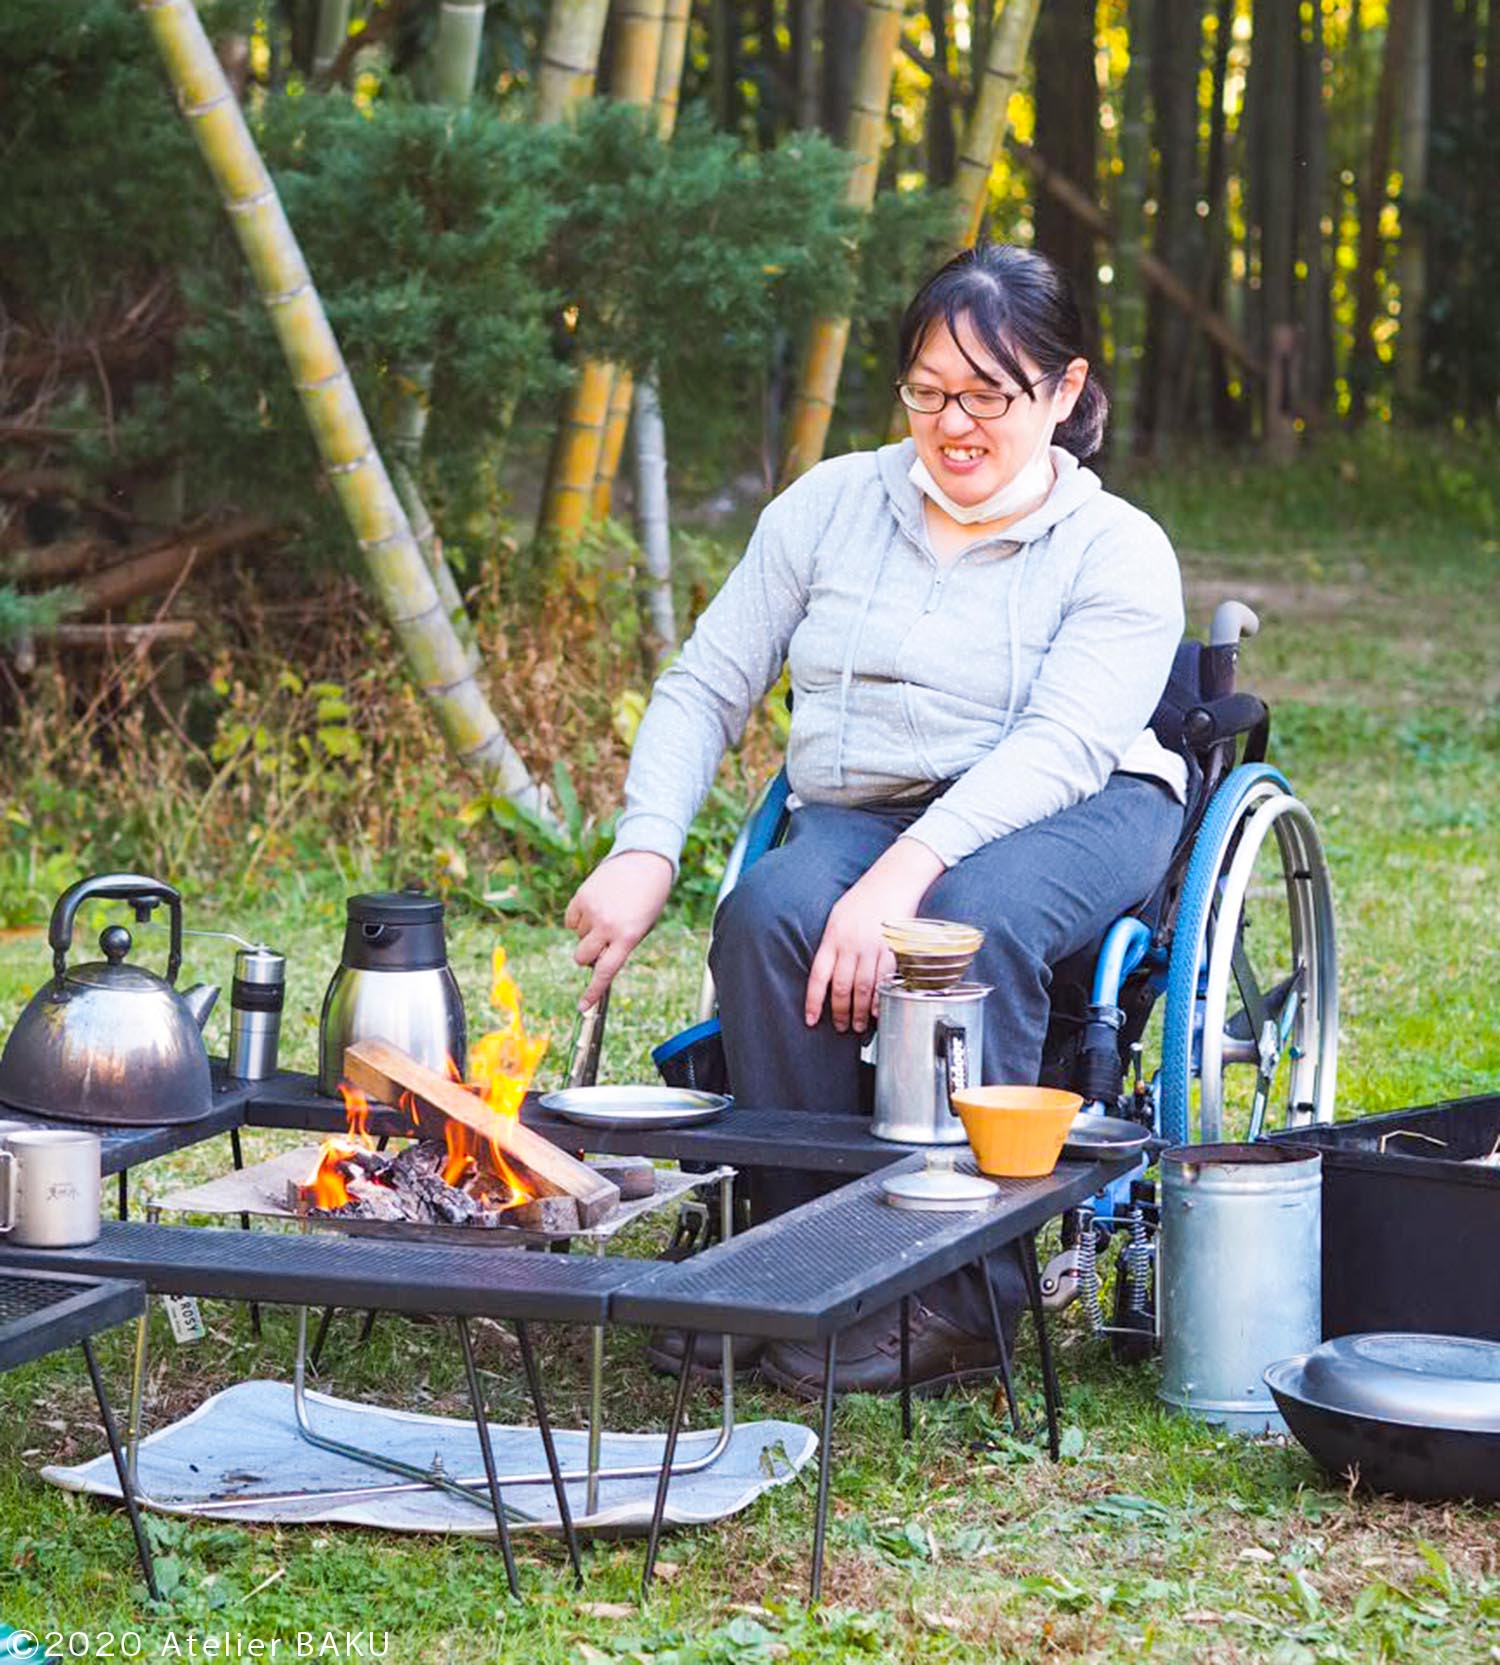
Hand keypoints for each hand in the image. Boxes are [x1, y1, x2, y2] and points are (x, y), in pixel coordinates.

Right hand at [565, 851, 674, 1009]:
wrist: (645, 862)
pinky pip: (571, 920)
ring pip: (577, 937)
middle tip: (600, 943)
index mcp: (628, 937)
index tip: (582, 1006)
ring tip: (607, 913)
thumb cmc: (648, 899)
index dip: (592, 992)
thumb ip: (620, 946)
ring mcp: (593, 911)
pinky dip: (579, 918)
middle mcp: (608, 926)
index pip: (606, 972)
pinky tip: (595, 906)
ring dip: (587, 932)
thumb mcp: (642, 927)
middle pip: (582, 958)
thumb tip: (595, 961)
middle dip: (587, 957)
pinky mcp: (581, 896)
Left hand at [804, 837, 945, 1033]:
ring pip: (863, 988)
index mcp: (832, 938)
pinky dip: (880, 998)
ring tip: (859, 1026)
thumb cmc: (863, 899)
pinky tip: (877, 1011)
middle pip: (842, 988)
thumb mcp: (837, 918)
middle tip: (841, 1027)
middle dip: (840, 1013)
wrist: (892, 881)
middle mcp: (850, 945)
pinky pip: (885, 980)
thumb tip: (827, 973)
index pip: (818, 977)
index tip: (811, 1019)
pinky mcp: (892, 949)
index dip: (813, 1002)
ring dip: (860, 1012)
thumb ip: (832, 945)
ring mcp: (872, 948)